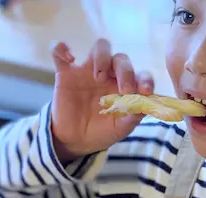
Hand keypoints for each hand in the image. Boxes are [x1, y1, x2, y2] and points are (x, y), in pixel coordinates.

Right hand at [50, 39, 154, 161]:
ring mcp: (88, 71)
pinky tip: (68, 58)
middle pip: (121, 59)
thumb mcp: (120, 129)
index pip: (140, 75)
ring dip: (103, 56)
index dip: (145, 80)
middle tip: (123, 89)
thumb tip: (144, 107)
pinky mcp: (66, 73)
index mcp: (125, 87)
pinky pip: (59, 52)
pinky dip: (61, 48)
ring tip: (98, 76)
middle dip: (125, 71)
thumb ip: (132, 117)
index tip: (145, 91)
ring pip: (100, 47)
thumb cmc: (102, 131)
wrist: (77, 140)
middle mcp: (110, 75)